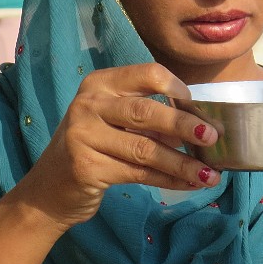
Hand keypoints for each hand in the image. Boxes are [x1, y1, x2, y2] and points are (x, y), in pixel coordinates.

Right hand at [19, 63, 220, 229]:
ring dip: (183, 162)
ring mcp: (84, 136)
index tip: (199, 108)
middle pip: (147, 111)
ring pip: (146, 148)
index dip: (178, 89)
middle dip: (186, 126)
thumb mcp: (115, 122)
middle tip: (213, 138)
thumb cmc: (93, 149)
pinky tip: (188, 184)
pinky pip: (139, 173)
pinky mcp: (86, 167)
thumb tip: (198, 127)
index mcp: (100, 84)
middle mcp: (89, 105)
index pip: (148, 74)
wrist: (49, 190)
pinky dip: (168, 179)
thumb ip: (149, 119)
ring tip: (211, 175)